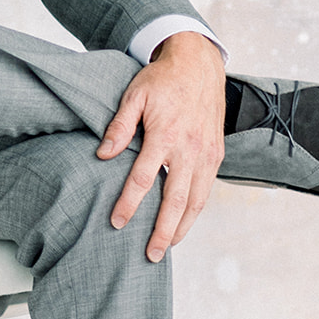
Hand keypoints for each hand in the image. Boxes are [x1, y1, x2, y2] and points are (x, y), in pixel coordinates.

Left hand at [96, 31, 225, 261]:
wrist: (199, 64)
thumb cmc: (163, 80)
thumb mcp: (134, 95)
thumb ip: (119, 126)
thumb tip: (102, 154)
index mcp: (165, 135)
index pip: (143, 178)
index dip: (129, 203)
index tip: (116, 223)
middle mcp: (189, 149)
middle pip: (175, 200)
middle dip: (163, 231)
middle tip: (151, 254)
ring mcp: (207, 153)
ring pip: (196, 200)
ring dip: (183, 227)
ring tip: (168, 247)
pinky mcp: (216, 154)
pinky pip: (206, 189)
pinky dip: (196, 210)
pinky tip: (184, 222)